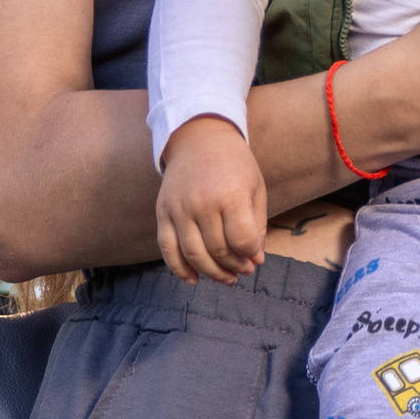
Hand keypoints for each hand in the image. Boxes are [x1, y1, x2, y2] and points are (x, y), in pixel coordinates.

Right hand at [156, 118, 270, 284]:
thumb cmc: (234, 165)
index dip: (251, 255)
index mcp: (231, 194)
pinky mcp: (162, 212)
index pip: (242, 240)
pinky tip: (193, 279)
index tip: (255, 256)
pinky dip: (179, 269)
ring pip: (194, 255)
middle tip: (244, 271)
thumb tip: (256, 261)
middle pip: (218, 250)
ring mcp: (179, 208)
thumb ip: (257, 225)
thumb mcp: (256, 188)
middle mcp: (202, 202)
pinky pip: (167, 249)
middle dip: (235, 267)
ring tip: (226, 278)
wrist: (199, 138)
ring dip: (212, 273)